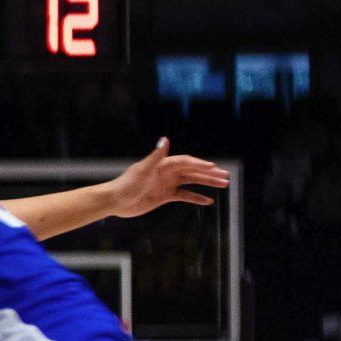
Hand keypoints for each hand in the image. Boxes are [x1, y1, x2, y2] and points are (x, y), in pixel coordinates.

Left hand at [105, 139, 228, 218]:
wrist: (114, 201)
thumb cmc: (126, 184)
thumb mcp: (142, 170)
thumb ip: (156, 156)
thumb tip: (165, 139)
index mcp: (163, 164)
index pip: (186, 162)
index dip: (199, 164)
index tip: (213, 167)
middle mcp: (167, 173)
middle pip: (193, 171)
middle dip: (209, 173)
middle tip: (225, 176)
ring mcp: (167, 184)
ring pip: (192, 182)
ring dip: (207, 183)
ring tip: (223, 185)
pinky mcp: (164, 196)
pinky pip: (184, 196)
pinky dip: (196, 197)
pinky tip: (208, 200)